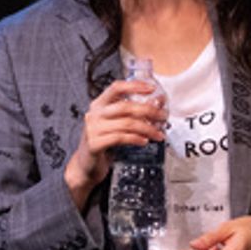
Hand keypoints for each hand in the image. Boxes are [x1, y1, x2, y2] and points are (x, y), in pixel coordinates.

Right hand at [64, 80, 166, 210]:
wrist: (87, 164)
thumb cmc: (105, 140)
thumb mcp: (117, 123)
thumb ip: (133, 112)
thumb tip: (158, 102)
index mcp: (99, 104)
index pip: (116, 88)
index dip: (134, 86)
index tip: (152, 88)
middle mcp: (94, 114)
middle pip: (125, 106)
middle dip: (149, 111)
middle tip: (163, 117)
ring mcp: (92, 129)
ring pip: (126, 124)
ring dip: (147, 128)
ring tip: (158, 134)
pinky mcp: (94, 144)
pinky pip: (120, 138)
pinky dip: (136, 139)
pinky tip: (144, 141)